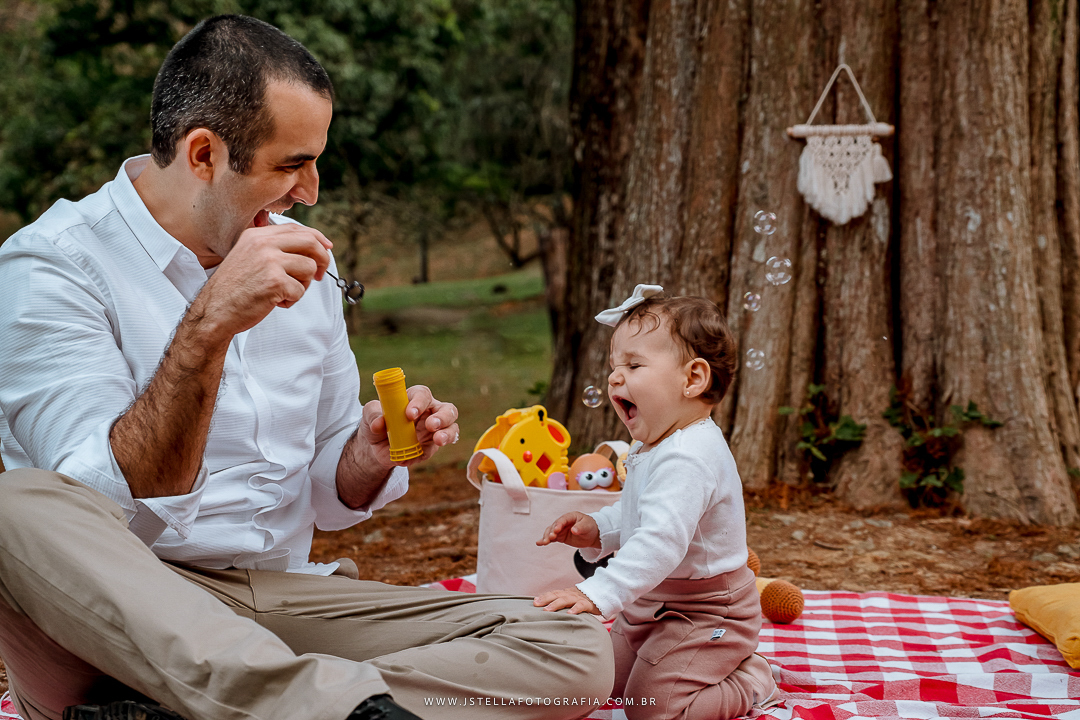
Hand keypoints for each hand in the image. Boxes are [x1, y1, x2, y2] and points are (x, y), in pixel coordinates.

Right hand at [193, 223, 332, 339]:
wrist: (214, 310)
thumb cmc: (233, 289)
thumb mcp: (248, 256)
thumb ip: (274, 248)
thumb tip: (312, 246)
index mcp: (257, 235)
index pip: (298, 229)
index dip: (318, 238)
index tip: (327, 248)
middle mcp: (263, 244)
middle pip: (310, 243)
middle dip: (322, 260)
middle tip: (320, 275)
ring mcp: (269, 261)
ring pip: (309, 268)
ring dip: (302, 285)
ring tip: (283, 292)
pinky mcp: (275, 281)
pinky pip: (300, 290)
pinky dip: (291, 300)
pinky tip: (275, 302)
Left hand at [359, 385, 460, 468]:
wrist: (376, 446)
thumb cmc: (376, 422)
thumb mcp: (369, 415)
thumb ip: (373, 414)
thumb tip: (379, 423)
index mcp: (414, 398)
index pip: (423, 394)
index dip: (419, 402)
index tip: (410, 414)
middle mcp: (429, 411)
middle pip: (447, 409)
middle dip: (442, 417)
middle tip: (430, 425)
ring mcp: (434, 429)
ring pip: (452, 427)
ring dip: (447, 433)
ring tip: (438, 440)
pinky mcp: (432, 446)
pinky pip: (439, 447)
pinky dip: (431, 450)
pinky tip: (420, 453)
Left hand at [534, 586, 599, 614]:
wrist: (602, 594)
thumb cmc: (585, 600)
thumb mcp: (572, 600)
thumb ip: (563, 603)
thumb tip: (549, 610)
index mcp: (566, 593)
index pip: (553, 593)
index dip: (544, 596)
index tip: (534, 602)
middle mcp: (571, 594)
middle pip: (556, 595)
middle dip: (546, 599)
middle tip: (536, 604)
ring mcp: (579, 598)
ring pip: (566, 599)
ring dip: (556, 604)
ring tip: (548, 610)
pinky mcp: (588, 603)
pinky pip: (580, 606)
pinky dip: (575, 609)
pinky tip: (570, 613)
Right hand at [536, 512, 600, 548]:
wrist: (592, 535)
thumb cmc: (590, 527)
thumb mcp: (587, 526)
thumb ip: (580, 527)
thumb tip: (573, 530)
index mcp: (570, 516)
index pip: (563, 519)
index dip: (559, 524)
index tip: (557, 530)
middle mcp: (563, 522)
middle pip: (554, 526)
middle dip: (551, 532)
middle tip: (551, 538)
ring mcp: (560, 529)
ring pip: (550, 532)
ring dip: (547, 536)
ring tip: (544, 542)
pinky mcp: (559, 536)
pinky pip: (551, 538)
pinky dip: (545, 540)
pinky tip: (539, 543)